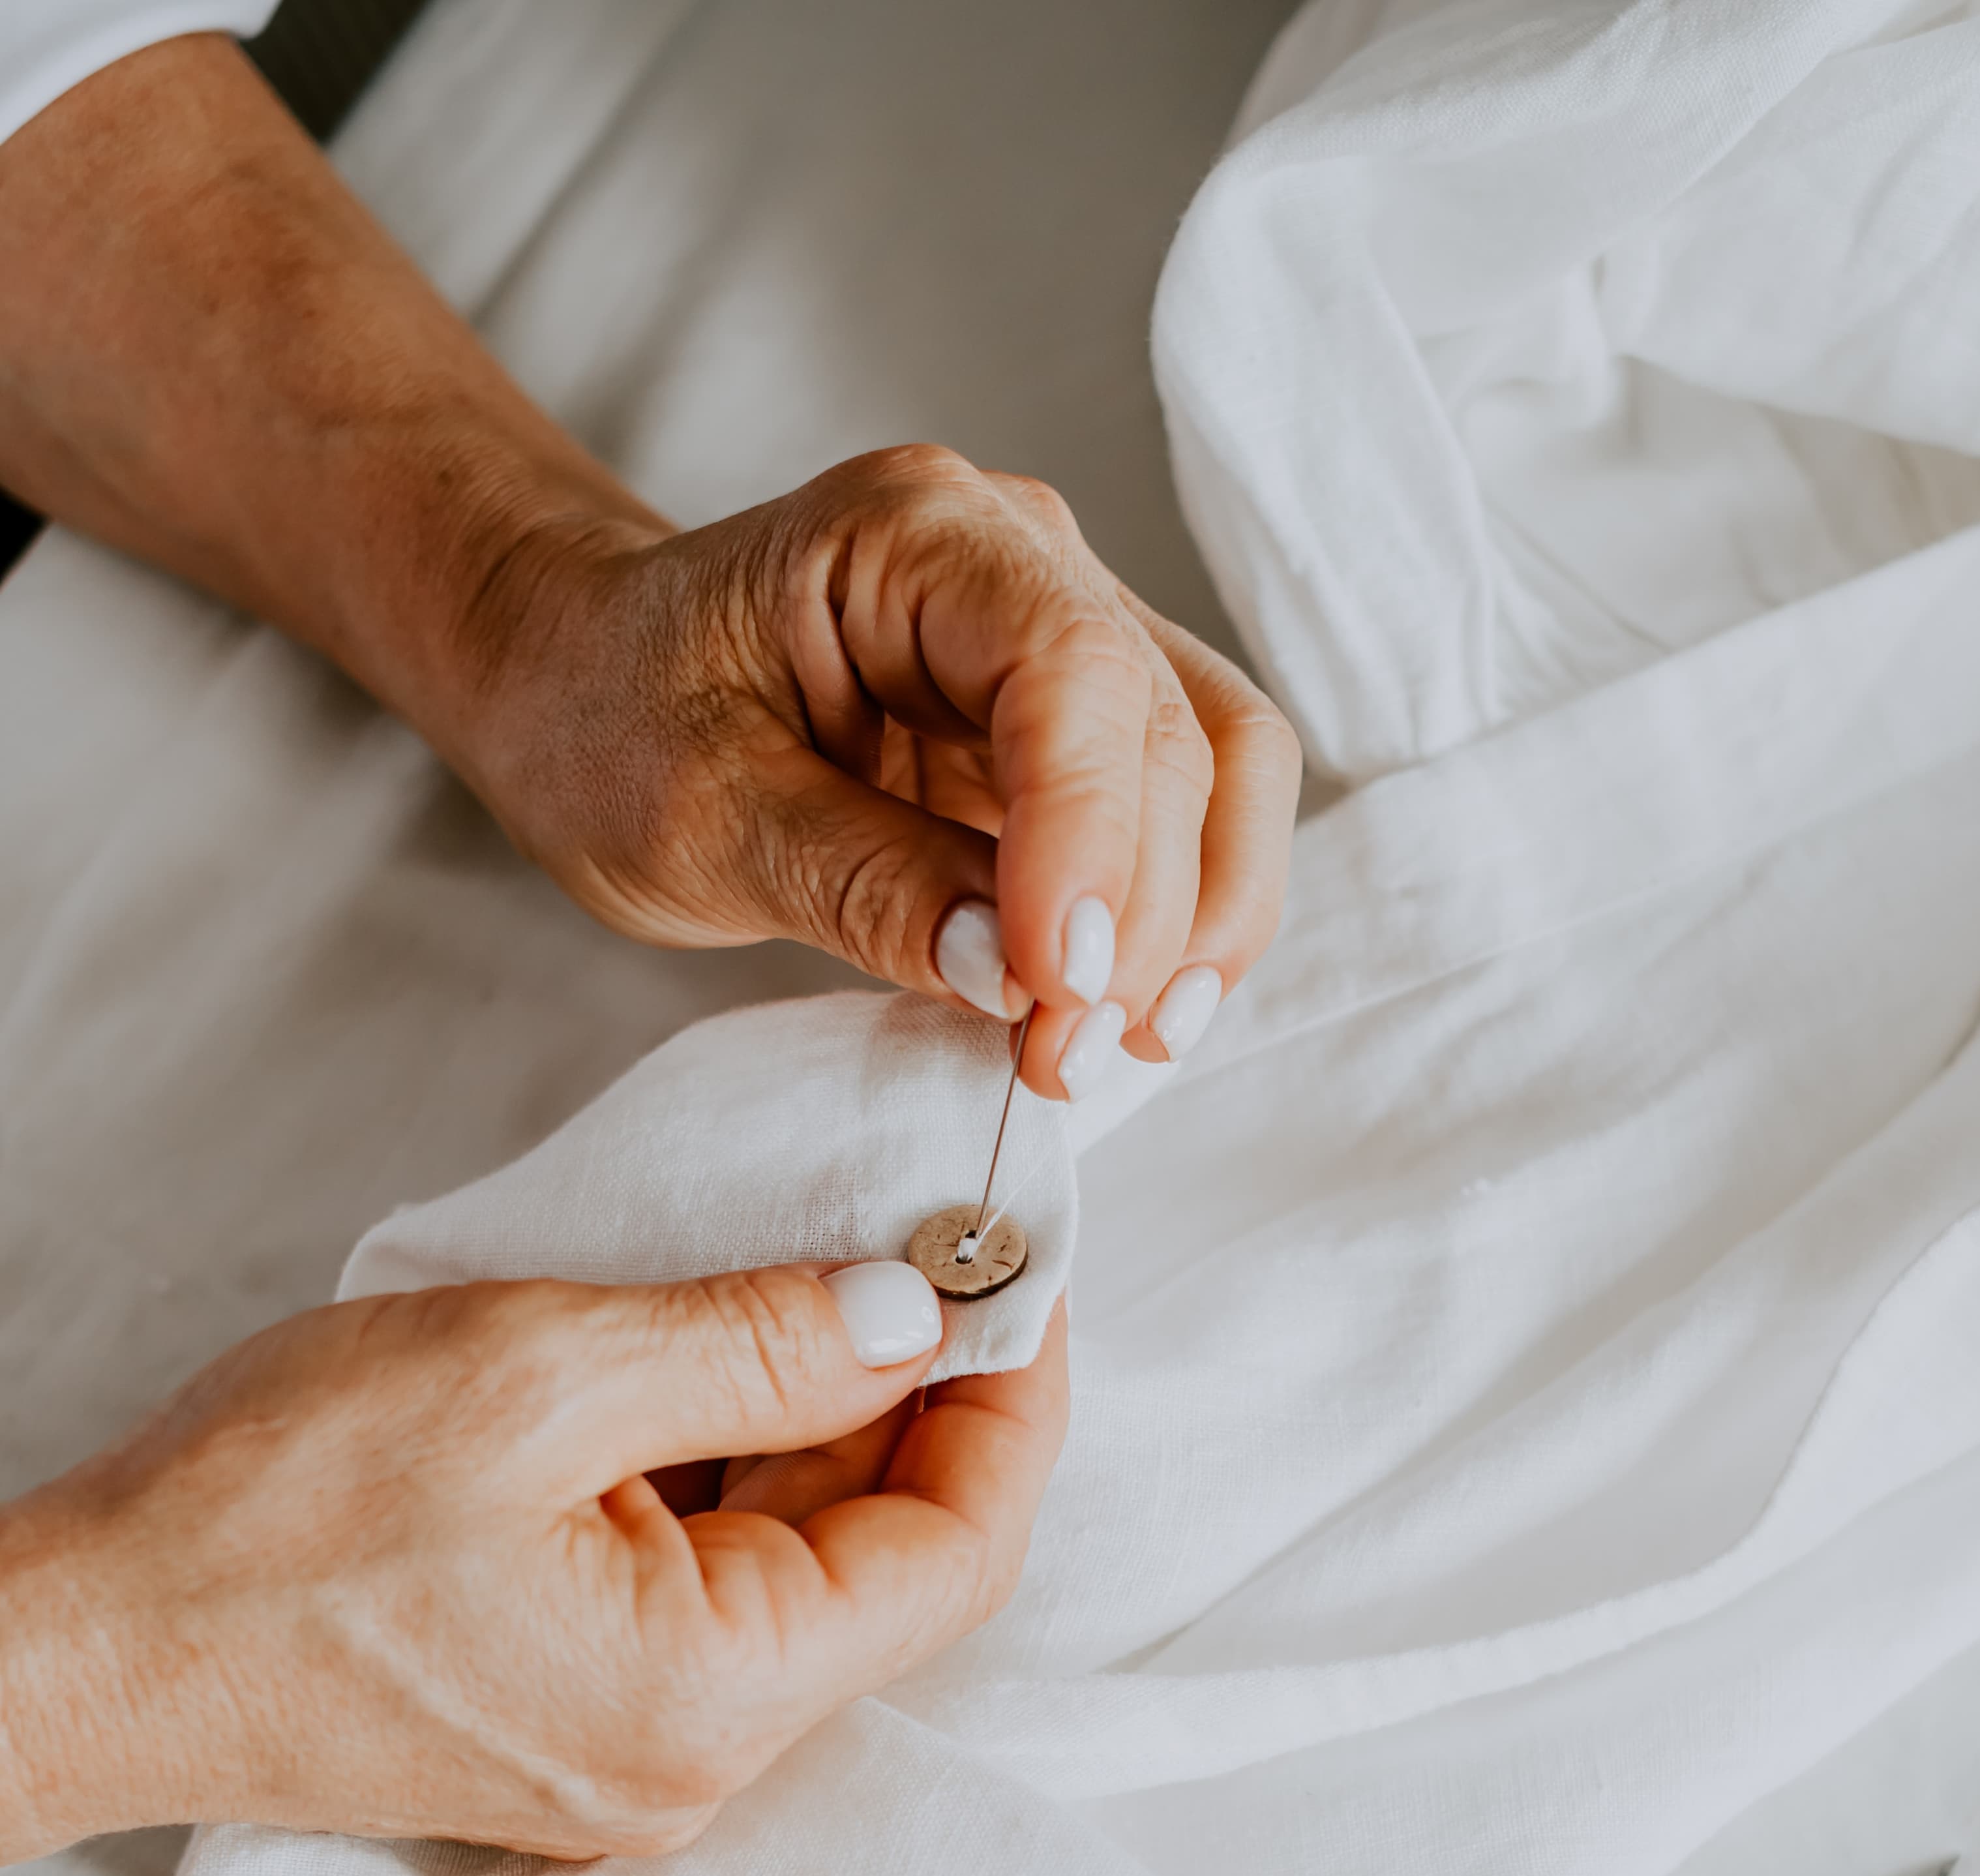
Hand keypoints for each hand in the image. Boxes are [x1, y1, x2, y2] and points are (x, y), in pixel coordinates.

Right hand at [0, 1267, 1064, 1863]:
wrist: (99, 1644)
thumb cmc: (273, 1518)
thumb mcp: (535, 1373)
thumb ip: (754, 1343)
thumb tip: (911, 1309)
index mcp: (717, 1695)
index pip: (958, 1553)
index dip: (1012, 1399)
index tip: (1018, 1263)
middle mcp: (705, 1761)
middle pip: (893, 1566)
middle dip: (927, 1396)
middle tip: (933, 1235)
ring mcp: (647, 1757)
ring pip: (805, 1568)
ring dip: (831, 1421)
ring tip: (828, 1268)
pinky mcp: (588, 1726)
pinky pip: (718, 1589)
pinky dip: (742, 1469)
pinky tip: (726, 1357)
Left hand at [450, 448, 1301, 1104]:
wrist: (583, 679)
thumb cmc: (613, 718)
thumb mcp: (697, 818)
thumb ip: (860, 884)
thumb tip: (1014, 978)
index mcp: (912, 535)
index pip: (1072, 670)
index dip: (1091, 840)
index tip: (1054, 990)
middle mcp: (1022, 560)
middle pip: (1173, 732)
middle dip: (1141, 919)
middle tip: (1057, 1062)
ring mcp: (1071, 637)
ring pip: (1222, 768)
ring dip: (1198, 924)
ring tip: (1118, 1047)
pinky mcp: (1082, 730)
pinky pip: (1191, 816)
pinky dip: (1181, 923)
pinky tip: (1123, 1013)